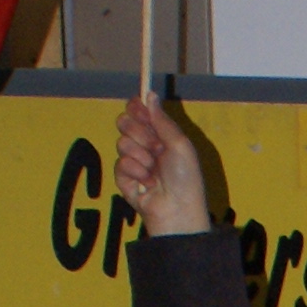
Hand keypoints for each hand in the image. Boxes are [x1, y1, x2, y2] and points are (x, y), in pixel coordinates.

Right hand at [114, 95, 210, 236]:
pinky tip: (148, 184)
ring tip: (154, 171)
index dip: (136, 108)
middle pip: (124, 122)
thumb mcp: (180, 145)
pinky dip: (136, 172)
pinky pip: (120, 164)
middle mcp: (146, 146)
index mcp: (161, 136)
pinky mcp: (124, 178)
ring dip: (141, 156)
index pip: (139, 112)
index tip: (141, 111)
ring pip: (121, 142)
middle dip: (138, 132)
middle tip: (155, 147)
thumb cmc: (186, 180)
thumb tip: (150, 95)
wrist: (178, 210)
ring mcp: (134, 162)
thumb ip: (162, 120)